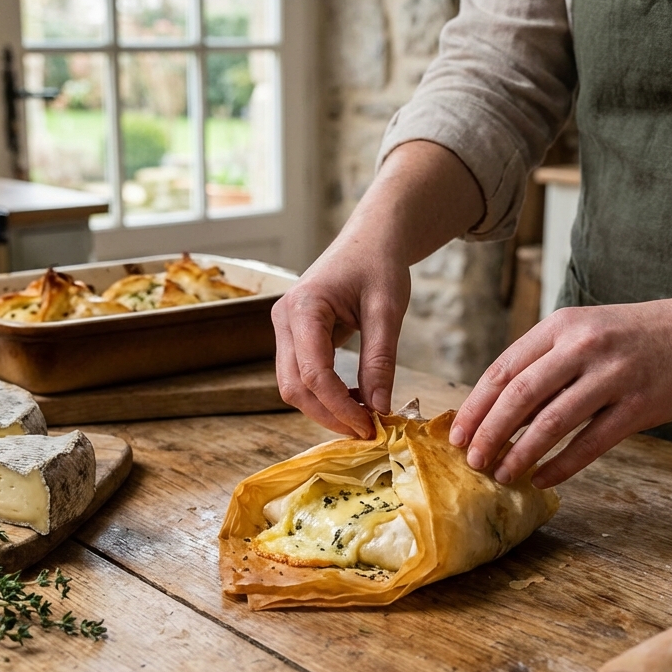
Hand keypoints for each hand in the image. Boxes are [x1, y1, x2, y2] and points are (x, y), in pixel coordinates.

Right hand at [272, 241, 410, 437]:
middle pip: (293, 386)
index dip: (339, 406)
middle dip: (328, 414)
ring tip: (363, 417)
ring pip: (292, 385)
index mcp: (304, 307)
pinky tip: (354, 399)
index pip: (313, 373)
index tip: (370, 426)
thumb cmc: (379, 265)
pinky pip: (300, 374)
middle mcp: (283, 319)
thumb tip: (379, 408)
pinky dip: (323, 394)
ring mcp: (284, 328)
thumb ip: (380, 360)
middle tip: (367, 431)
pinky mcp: (293, 336)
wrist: (369, 240)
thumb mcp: (387, 311)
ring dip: (324, 408)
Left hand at [450, 297, 671, 488]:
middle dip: (489, 434)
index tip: (457, 435)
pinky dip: (561, 466)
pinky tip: (542, 479)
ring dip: (520, 454)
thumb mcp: (584, 330)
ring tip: (502, 475)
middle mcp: (583, 346)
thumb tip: (496, 408)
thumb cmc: (635, 337)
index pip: (503, 369)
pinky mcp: (639, 405)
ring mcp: (613, 375)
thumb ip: (544, 361)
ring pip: (551, 423)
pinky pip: (590, 443)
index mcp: (561, 326)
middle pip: (519, 397)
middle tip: (473, 462)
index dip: (476, 406)